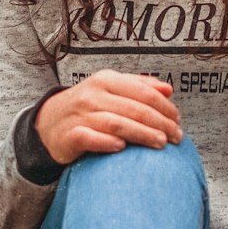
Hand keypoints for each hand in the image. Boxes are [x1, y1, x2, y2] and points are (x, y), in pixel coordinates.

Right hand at [34, 69, 182, 164]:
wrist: (49, 122)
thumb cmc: (88, 106)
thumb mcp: (111, 88)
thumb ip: (140, 86)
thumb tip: (168, 89)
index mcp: (106, 80)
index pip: (143, 92)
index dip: (164, 107)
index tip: (178, 120)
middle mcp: (93, 95)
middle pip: (134, 109)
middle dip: (160, 123)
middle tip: (177, 137)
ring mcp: (80, 115)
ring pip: (117, 123)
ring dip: (142, 134)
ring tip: (161, 144)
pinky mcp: (70, 135)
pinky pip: (90, 138)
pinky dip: (107, 143)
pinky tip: (122, 148)